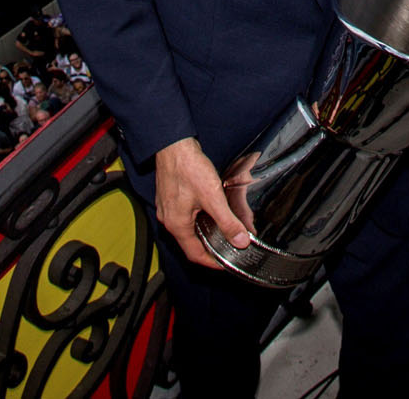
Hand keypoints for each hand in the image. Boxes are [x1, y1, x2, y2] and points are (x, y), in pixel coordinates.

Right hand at [154, 137, 249, 268]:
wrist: (173, 144)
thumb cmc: (188, 167)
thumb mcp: (212, 197)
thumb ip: (227, 221)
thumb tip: (241, 240)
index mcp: (177, 225)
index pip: (195, 255)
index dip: (212, 262)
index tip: (226, 264)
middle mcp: (169, 219)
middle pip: (190, 244)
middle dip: (209, 248)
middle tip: (227, 248)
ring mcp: (167, 208)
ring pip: (187, 229)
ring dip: (204, 232)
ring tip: (221, 231)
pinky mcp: (169, 198)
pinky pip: (184, 217)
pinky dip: (197, 220)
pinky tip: (208, 212)